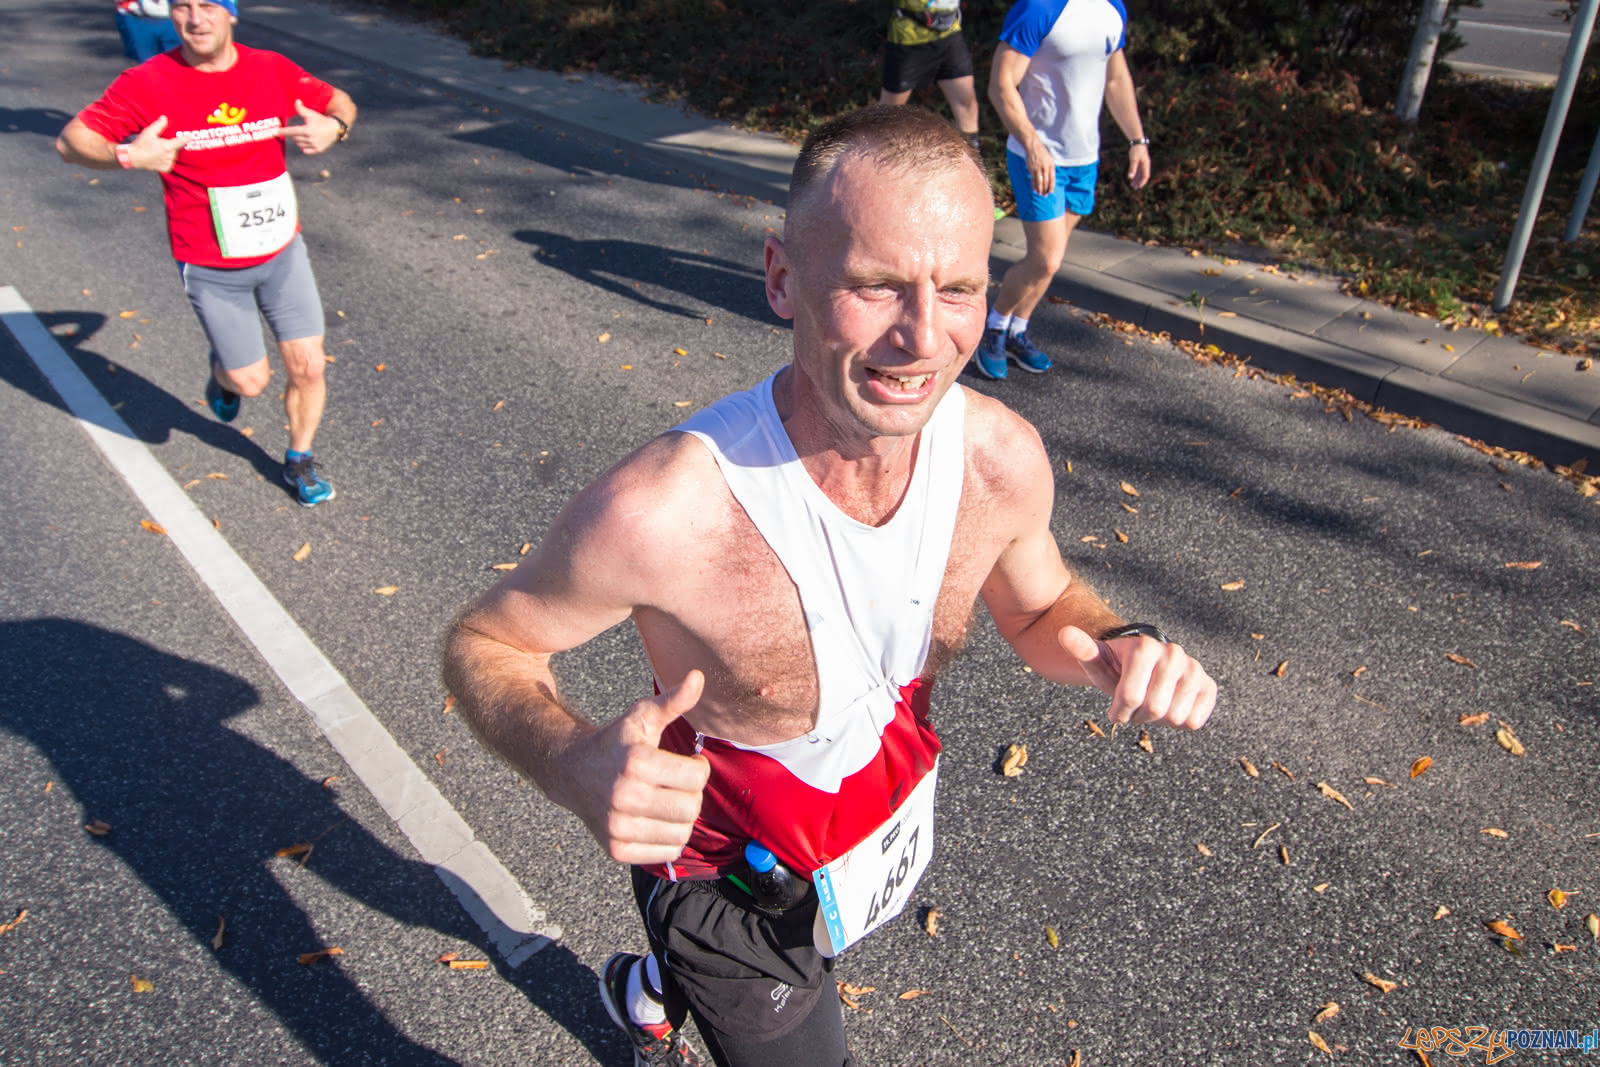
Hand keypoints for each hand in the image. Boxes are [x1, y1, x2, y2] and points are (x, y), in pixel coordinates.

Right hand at [128, 115, 187, 172]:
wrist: (134, 157)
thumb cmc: (141, 144)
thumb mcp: (149, 132)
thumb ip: (159, 125)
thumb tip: (164, 118)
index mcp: (167, 146)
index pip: (181, 141)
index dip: (186, 138)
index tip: (191, 136)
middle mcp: (169, 156)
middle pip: (176, 148)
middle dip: (172, 145)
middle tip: (161, 143)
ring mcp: (168, 163)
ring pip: (173, 156)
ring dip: (169, 153)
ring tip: (158, 150)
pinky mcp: (166, 168)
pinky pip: (170, 163)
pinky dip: (167, 160)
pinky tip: (159, 157)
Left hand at [276, 99, 340, 154]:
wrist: (336, 129)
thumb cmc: (322, 120)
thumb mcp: (312, 114)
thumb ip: (301, 109)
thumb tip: (296, 101)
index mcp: (307, 130)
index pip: (291, 131)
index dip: (282, 131)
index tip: (275, 132)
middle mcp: (310, 139)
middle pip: (295, 138)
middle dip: (295, 134)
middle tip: (301, 129)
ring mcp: (314, 145)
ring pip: (299, 144)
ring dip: (299, 140)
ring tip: (305, 135)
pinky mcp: (318, 150)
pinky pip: (305, 150)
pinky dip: (304, 146)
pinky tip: (308, 141)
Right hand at [564, 670, 710, 863]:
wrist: (572, 771)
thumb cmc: (616, 741)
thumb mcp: (642, 717)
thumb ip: (673, 700)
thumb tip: (698, 676)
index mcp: (636, 761)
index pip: (697, 777)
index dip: (699, 767)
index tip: (688, 763)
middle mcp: (625, 796)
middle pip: (691, 807)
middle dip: (692, 793)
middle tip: (678, 784)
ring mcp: (618, 826)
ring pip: (682, 833)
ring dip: (682, 817)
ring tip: (668, 800)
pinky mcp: (616, 849)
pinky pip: (666, 853)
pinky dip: (669, 838)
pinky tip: (657, 819)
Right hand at [1024, 138, 1054, 195]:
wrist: (1033, 147)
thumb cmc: (1042, 153)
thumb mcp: (1049, 159)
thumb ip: (1050, 169)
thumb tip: (1050, 180)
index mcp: (1051, 165)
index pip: (1052, 178)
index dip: (1051, 186)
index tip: (1051, 192)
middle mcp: (1045, 167)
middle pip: (1046, 181)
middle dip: (1045, 189)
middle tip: (1045, 195)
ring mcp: (1038, 168)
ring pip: (1039, 182)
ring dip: (1040, 189)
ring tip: (1040, 194)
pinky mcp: (1031, 169)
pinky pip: (1033, 179)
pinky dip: (1034, 185)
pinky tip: (1034, 189)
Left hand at [1058, 626, 1214, 728]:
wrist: (1147, 669)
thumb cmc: (1117, 669)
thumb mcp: (1098, 662)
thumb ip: (1083, 649)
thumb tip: (1064, 633)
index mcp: (1145, 647)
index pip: (1130, 697)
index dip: (1120, 711)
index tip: (1116, 708)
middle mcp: (1174, 653)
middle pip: (1154, 708)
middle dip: (1139, 717)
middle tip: (1135, 707)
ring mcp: (1195, 669)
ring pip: (1175, 717)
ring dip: (1158, 721)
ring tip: (1152, 704)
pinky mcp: (1209, 687)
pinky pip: (1194, 721)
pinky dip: (1179, 722)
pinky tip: (1171, 706)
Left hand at [1127, 144, 1150, 189]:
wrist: (1137, 142)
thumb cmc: (1136, 150)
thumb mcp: (1134, 159)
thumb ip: (1132, 168)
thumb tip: (1130, 177)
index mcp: (1146, 164)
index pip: (1146, 175)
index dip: (1143, 182)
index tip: (1139, 187)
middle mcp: (1145, 165)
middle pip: (1143, 176)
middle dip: (1139, 182)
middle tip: (1134, 188)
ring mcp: (1142, 164)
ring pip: (1140, 174)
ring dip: (1136, 180)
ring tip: (1132, 185)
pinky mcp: (1139, 162)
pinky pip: (1138, 171)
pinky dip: (1135, 175)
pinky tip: (1131, 179)